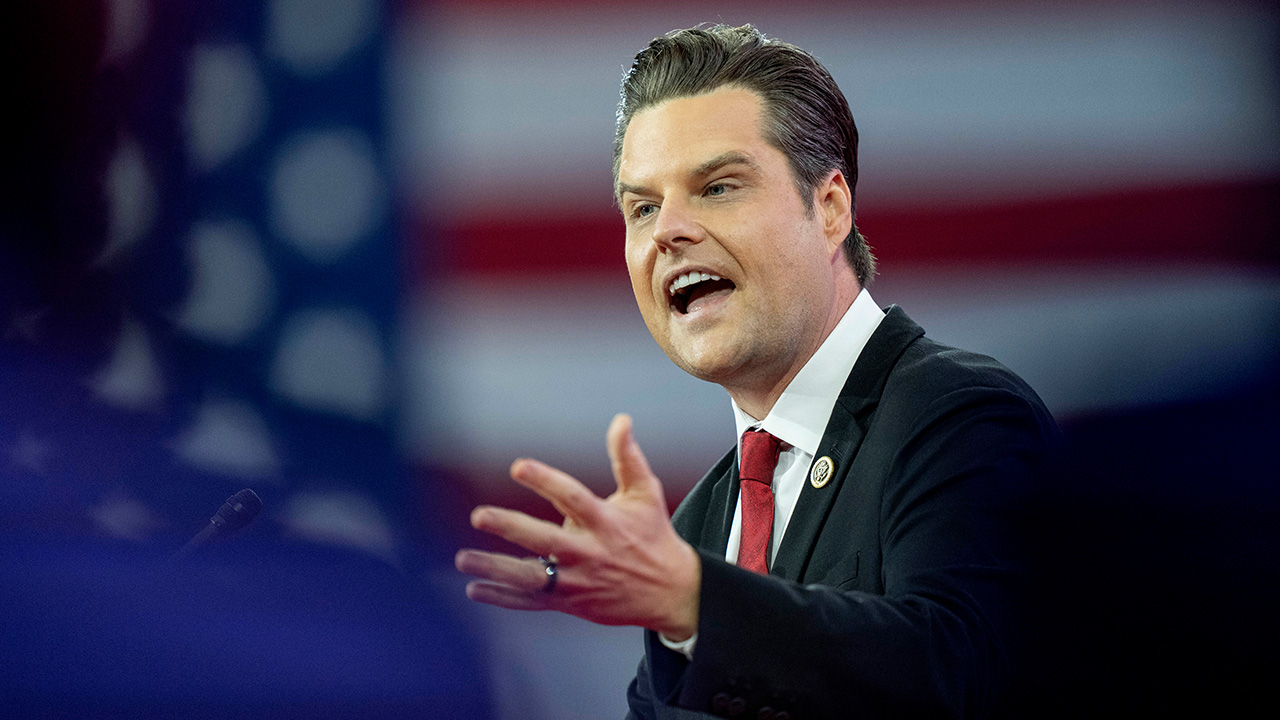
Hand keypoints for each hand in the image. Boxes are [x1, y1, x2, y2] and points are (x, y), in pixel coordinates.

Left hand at [455, 414, 700, 638]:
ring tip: (462, 558)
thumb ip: (628, 457)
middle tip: (479, 515)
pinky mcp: (571, 603)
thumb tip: (621, 419)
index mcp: (606, 522)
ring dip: (496, 569)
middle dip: (511, 528)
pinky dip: (502, 597)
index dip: (545, 480)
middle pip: (545, 540)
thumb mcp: (645, 494)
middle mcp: (590, 553)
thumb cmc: (653, 535)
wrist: (671, 593)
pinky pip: (532, 602)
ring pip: (532, 577)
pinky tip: (473, 589)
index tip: (518, 466)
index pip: (572, 498)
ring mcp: (579, 582)